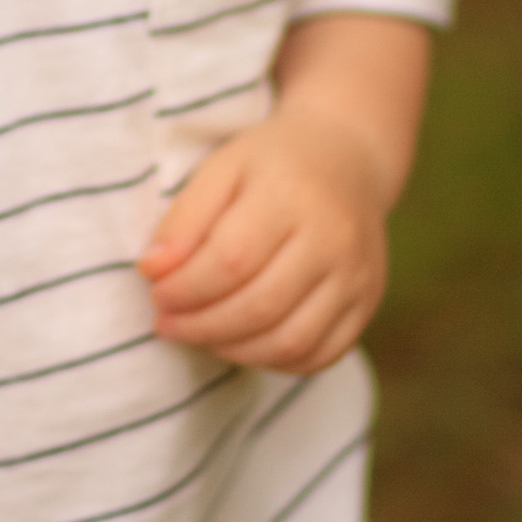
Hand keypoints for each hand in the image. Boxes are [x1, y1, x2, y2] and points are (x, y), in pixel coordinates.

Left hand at [137, 103, 391, 374]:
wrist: (347, 159)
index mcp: (291, 196)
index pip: (230, 262)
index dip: (185, 289)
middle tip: (168, 325)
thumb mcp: (222, 168)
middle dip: (201, 326)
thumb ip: (184, 218)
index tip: (157, 294)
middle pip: (260, 307)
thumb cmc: (272, 164)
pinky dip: (274, 362)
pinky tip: (242, 344)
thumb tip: (153, 271)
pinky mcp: (369, 302)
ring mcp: (358, 276)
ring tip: (199, 336)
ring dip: (233, 350)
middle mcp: (333, 239)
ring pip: (291, 341)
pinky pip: (320, 354)